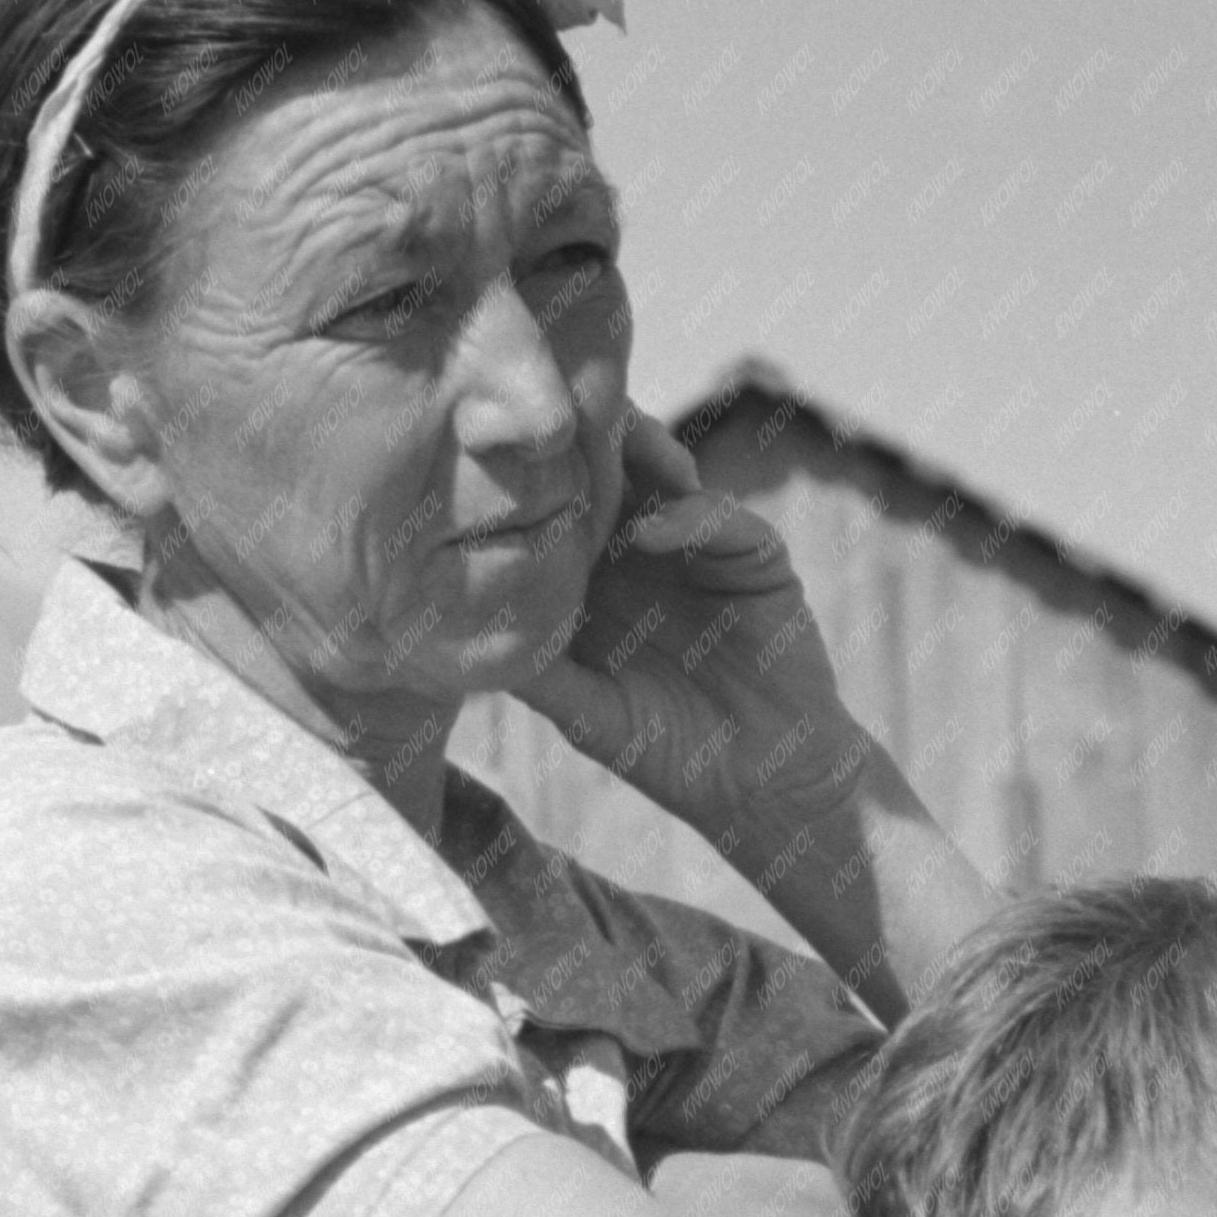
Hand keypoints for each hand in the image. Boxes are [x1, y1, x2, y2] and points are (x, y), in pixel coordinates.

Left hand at [518, 407, 881, 864]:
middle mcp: (648, 549)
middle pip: (614, 471)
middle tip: (551, 434)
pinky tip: (651, 533)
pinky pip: (723, 518)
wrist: (759, 782)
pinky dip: (689, 517)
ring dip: (638, 457)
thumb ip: (537, 672)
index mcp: (599, 577)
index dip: (533, 481)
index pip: (562, 507)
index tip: (496, 466)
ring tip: (602, 467)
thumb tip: (457, 633)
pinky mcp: (756, 556)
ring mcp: (702, 547)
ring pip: (668, 474)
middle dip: (585, 444)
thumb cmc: (666, 753)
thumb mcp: (585, 713)